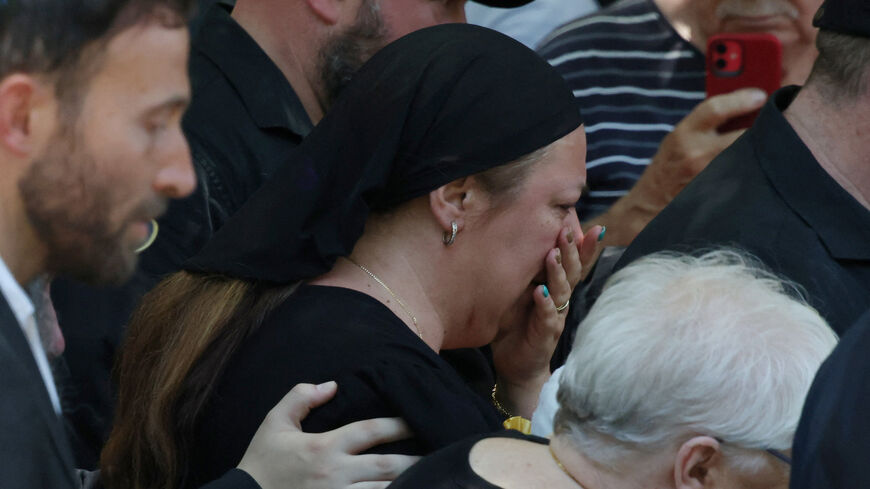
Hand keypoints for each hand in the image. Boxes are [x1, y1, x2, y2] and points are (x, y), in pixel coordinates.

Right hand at [237, 382, 419, 488]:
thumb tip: (332, 385)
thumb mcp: (274, 423)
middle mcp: (334, 474)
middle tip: (440, 453)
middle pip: (387, 465)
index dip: (397, 424)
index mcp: (324, 447)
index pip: (370, 430)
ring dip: (408, 485)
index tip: (416, 420)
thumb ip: (300, 397)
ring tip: (431, 478)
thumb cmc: (260, 463)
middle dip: (415, 460)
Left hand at [489, 224, 599, 416]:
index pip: (575, 264)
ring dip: (558, 272)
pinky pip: (547, 316)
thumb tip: (521, 241)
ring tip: (553, 254)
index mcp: (558, 289)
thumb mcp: (521, 293)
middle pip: (572, 272)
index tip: (592, 227)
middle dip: (571, 251)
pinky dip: (544, 303)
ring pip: (562, 291)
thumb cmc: (519, 325)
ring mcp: (555, 317)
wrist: (518, 365)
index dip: (584, 247)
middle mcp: (561, 301)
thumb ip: (527, 272)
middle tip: (566, 230)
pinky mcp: (545, 334)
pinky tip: (539, 292)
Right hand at [590, 88, 766, 246]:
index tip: (760, 95)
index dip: (741, 99)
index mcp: (683, 135)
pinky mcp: (720, 196)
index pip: (715, 108)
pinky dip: (757, 170)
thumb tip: (745, 105)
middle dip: (763, 126)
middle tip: (778, 121)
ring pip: (750, 157)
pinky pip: (747, 177)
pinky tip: (761, 168)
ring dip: (763, 149)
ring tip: (771, 144)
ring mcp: (710, 177)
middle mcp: (696, 154)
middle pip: (743, 133)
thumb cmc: (667, 169)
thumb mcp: (678, 139)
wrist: (650, 206)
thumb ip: (704, 124)